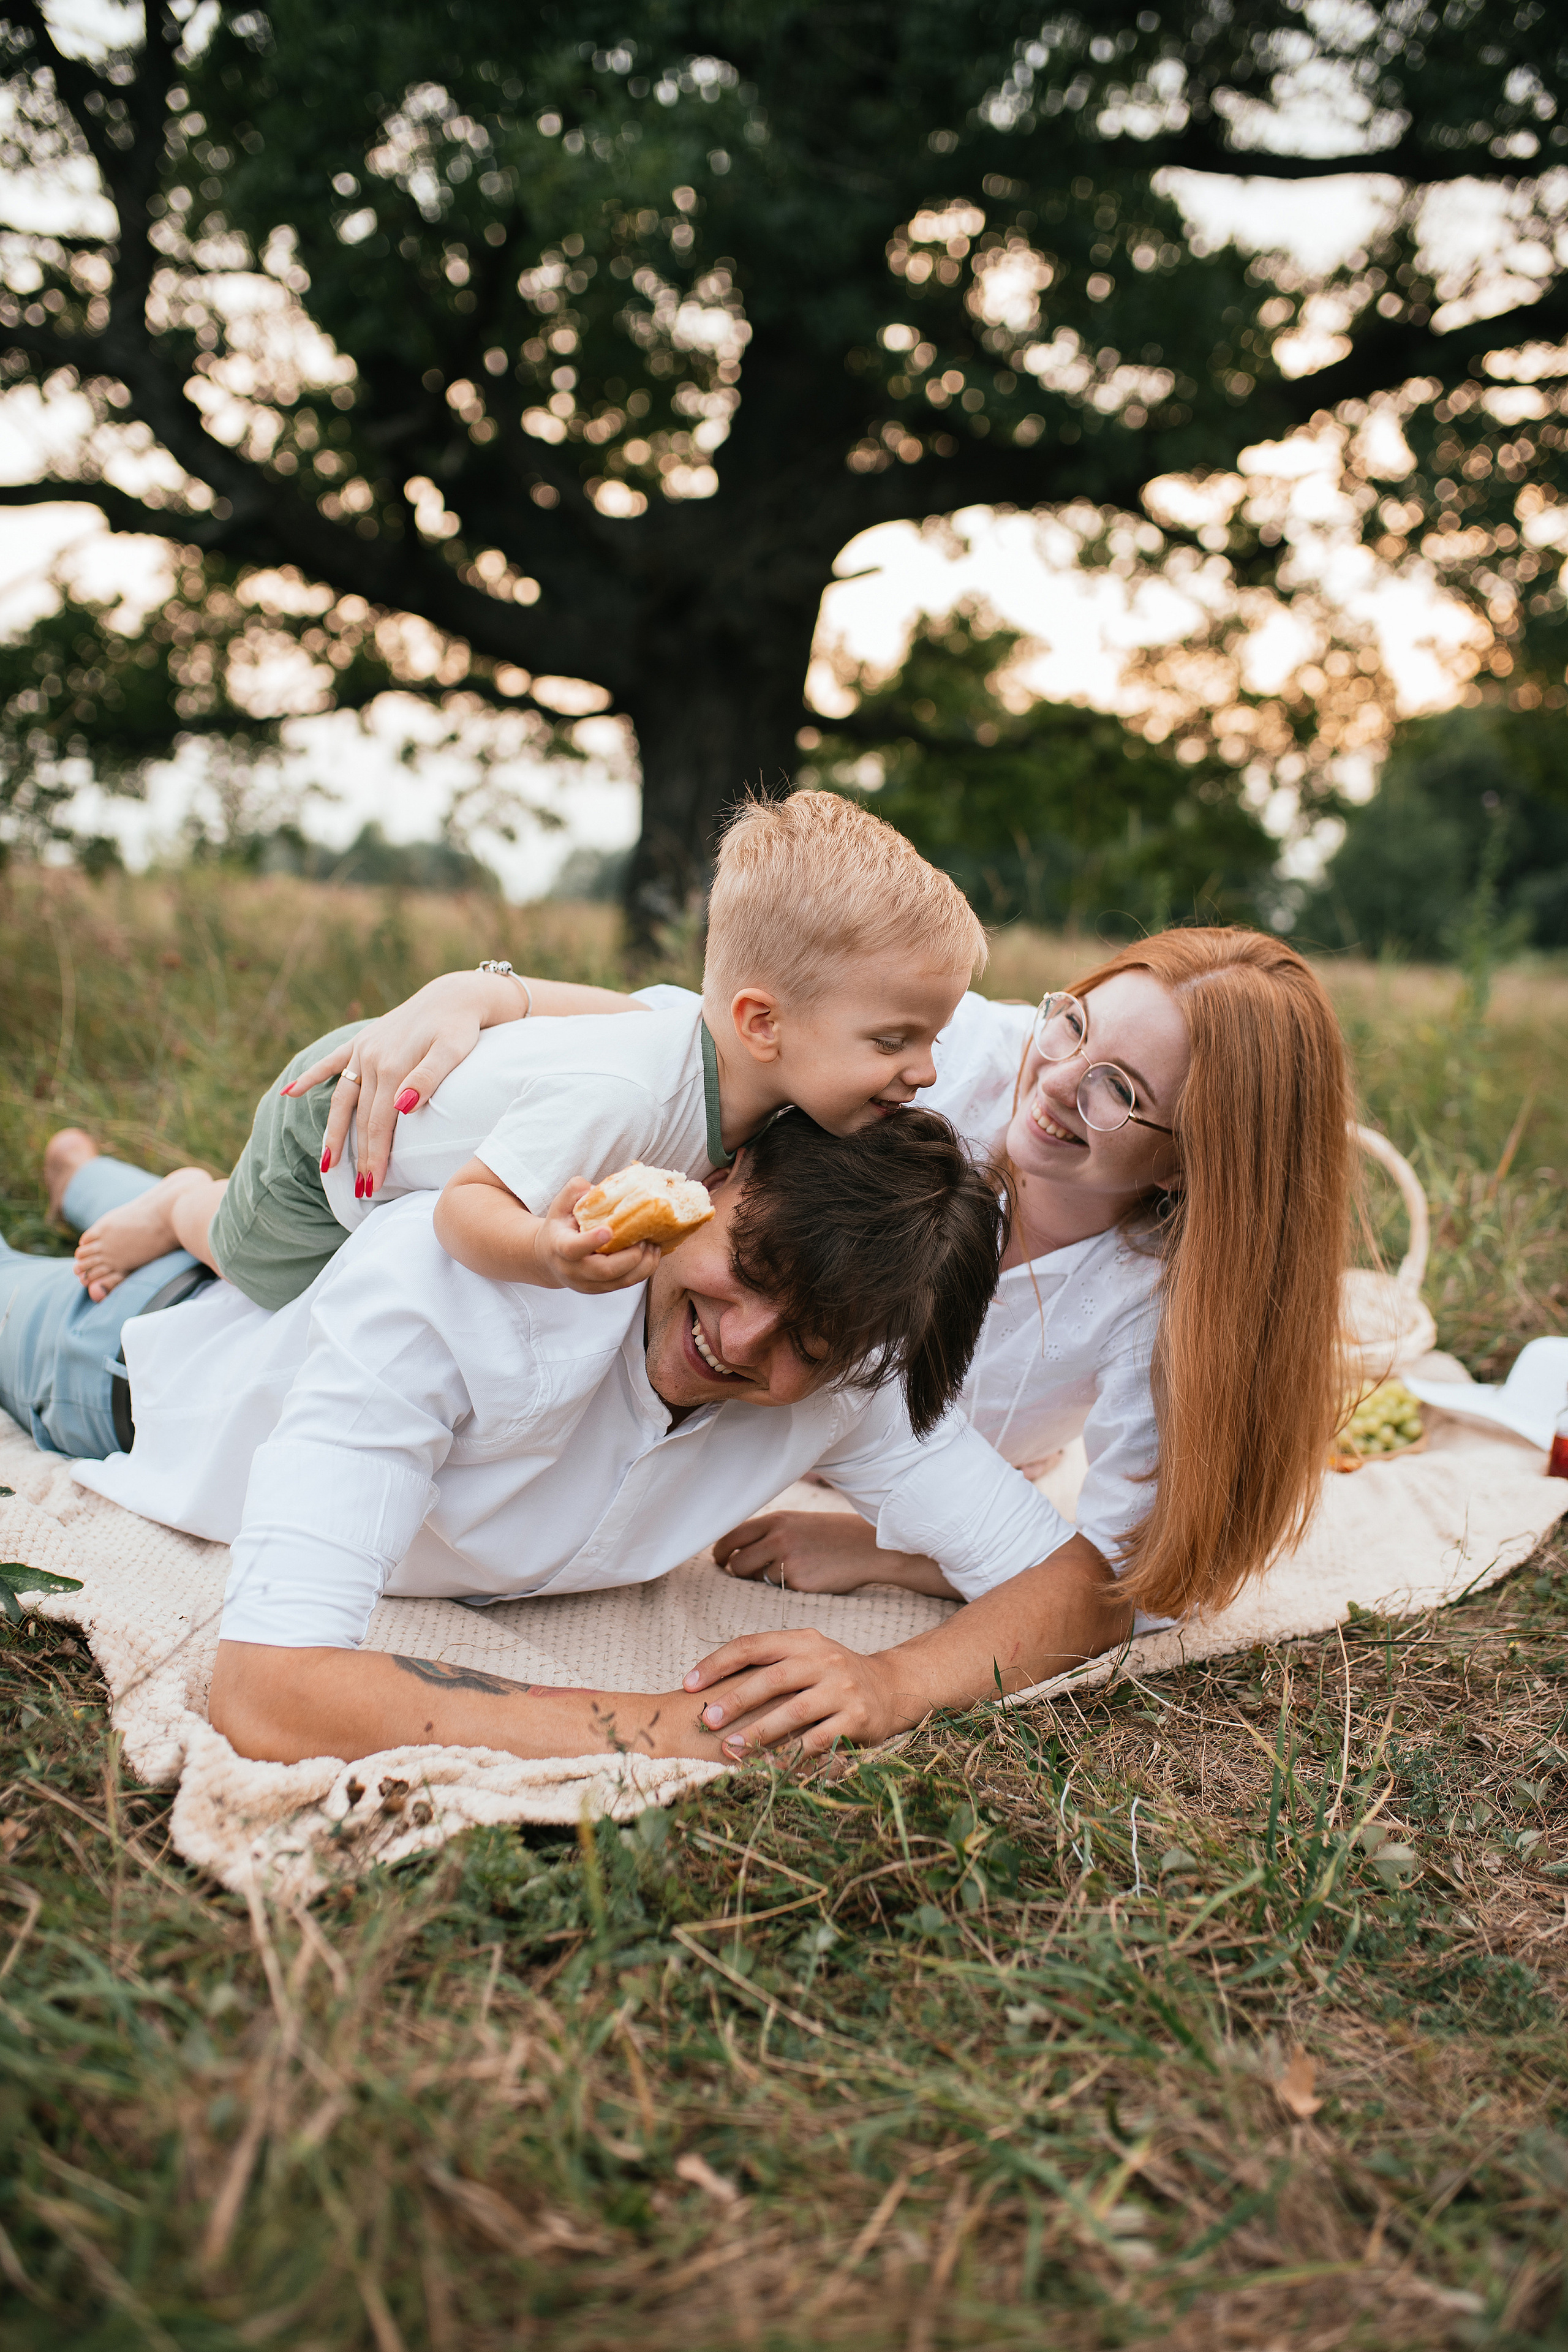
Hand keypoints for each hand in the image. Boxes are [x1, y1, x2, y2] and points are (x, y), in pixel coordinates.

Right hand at [286, 972, 500, 1189]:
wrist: (455, 996)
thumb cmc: (459, 1028)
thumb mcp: (452, 1051)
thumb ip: (427, 1078)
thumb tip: (401, 1106)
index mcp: (392, 1068)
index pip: (379, 1124)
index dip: (375, 1156)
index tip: (373, 1185)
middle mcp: (371, 1059)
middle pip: (361, 1118)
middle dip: (358, 1156)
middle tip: (361, 1190)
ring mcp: (364, 1050)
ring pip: (343, 1099)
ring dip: (334, 1132)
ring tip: (327, 1162)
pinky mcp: (363, 1040)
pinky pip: (332, 1062)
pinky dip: (312, 1077)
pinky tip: (290, 1093)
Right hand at [533, 1179, 663, 1293]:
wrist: (549, 1259)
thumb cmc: (559, 1228)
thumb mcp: (560, 1206)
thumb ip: (575, 1191)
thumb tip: (598, 1188)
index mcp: (560, 1247)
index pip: (573, 1248)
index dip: (591, 1241)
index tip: (609, 1230)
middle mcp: (573, 1270)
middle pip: (605, 1270)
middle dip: (631, 1255)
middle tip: (645, 1238)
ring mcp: (588, 1284)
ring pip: (621, 1281)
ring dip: (643, 1264)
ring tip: (653, 1245)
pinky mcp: (602, 1289)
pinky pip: (627, 1284)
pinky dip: (644, 1270)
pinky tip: (651, 1254)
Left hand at [682, 1629, 904, 1757]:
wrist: (892, 1687)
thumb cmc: (832, 1676)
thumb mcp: (805, 1656)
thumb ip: (769, 1663)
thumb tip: (710, 1683)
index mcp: (803, 1640)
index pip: (752, 1645)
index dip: (717, 1663)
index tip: (689, 1685)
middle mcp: (824, 1660)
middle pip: (773, 1678)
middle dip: (736, 1700)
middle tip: (708, 1721)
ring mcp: (843, 1688)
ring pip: (795, 1711)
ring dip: (760, 1732)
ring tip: (732, 1749)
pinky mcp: (857, 1717)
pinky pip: (819, 1741)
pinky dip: (792, 1756)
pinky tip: (769, 1768)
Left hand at [714, 1510, 886, 1593]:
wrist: (866, 1547)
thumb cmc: (830, 1536)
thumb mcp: (796, 1523)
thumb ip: (768, 1534)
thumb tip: (736, 1551)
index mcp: (776, 1521)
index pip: (732, 1536)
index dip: (721, 1551)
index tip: (720, 1561)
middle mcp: (778, 1539)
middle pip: (737, 1563)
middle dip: (737, 1573)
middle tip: (746, 1576)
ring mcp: (788, 1562)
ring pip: (755, 1580)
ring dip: (761, 1582)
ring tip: (784, 1575)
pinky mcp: (799, 1583)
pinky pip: (777, 1592)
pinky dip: (783, 1590)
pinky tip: (801, 1581)